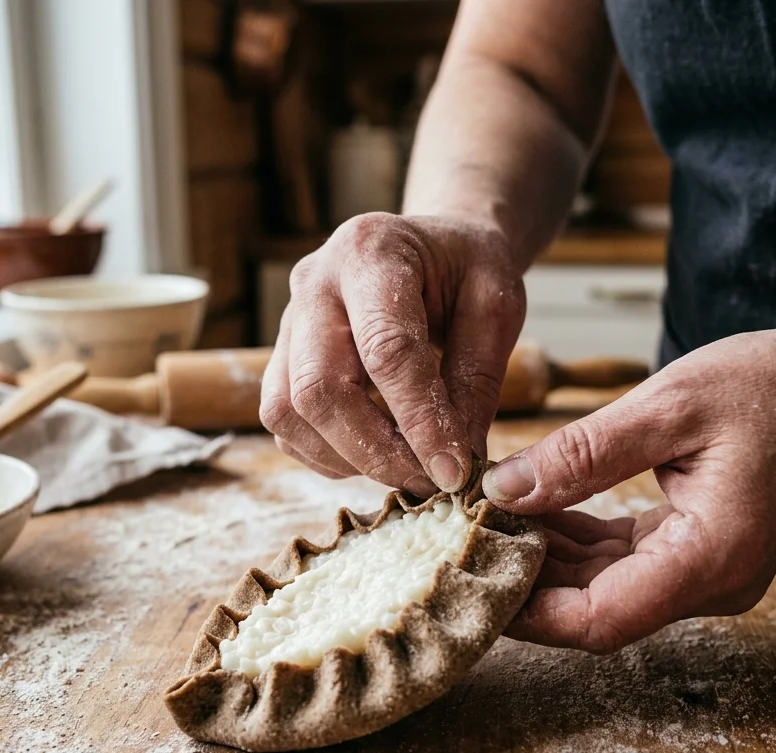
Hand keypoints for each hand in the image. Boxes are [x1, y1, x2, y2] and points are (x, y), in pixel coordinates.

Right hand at [261, 212, 525, 494]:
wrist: (430, 248)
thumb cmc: (465, 270)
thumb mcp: (496, 305)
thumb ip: (478, 378)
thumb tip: (460, 461)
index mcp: (371, 252)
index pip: (386, 350)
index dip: (419, 420)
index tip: (454, 470)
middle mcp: (314, 283)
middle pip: (319, 388)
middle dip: (376, 451)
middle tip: (430, 482)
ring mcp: (287, 322)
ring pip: (288, 412)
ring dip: (349, 458)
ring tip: (407, 468)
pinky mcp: (280, 358)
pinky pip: (285, 425)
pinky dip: (329, 455)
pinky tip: (376, 453)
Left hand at [484, 325, 775, 652]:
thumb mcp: (670, 407)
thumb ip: (584, 455)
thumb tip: (505, 490)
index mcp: (709, 559)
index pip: (598, 621)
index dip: (527, 612)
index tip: (472, 578)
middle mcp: (708, 582)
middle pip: (593, 610)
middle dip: (525, 579)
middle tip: (462, 538)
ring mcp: (703, 572)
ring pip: (602, 587)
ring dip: (545, 558)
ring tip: (489, 515)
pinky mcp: (694, 550)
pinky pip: (620, 559)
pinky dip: (575, 538)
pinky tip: (534, 506)